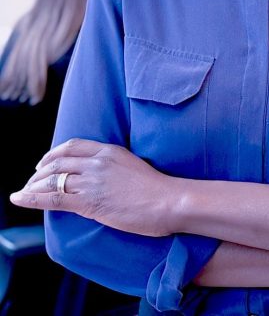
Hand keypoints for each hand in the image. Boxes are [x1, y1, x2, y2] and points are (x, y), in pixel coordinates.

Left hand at [9, 138, 175, 236]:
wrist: (168, 201)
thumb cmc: (157, 188)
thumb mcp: (133, 166)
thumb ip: (113, 166)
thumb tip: (98, 177)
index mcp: (110, 151)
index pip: (73, 146)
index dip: (54, 154)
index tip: (45, 163)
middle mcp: (98, 163)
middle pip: (58, 162)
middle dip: (40, 172)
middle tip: (32, 181)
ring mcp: (92, 182)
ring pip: (52, 180)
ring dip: (33, 186)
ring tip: (24, 193)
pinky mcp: (89, 202)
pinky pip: (53, 199)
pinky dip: (31, 198)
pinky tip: (19, 198)